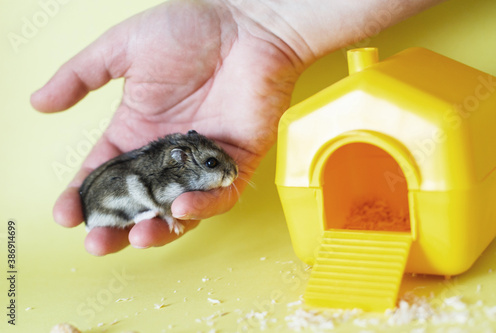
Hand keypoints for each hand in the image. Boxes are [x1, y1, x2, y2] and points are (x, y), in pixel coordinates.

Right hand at [31, 0, 301, 254]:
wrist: (247, 24)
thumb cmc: (191, 29)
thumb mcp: (124, 49)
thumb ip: (82, 76)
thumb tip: (39, 102)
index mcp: (137, 132)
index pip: (106, 175)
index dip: (85, 197)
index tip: (65, 214)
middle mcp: (168, 154)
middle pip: (139, 202)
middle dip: (117, 226)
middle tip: (97, 242)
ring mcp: (202, 162)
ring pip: (179, 209)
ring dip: (158, 228)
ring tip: (138, 236)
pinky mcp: (237, 162)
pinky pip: (222, 196)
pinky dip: (203, 207)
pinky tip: (181, 209)